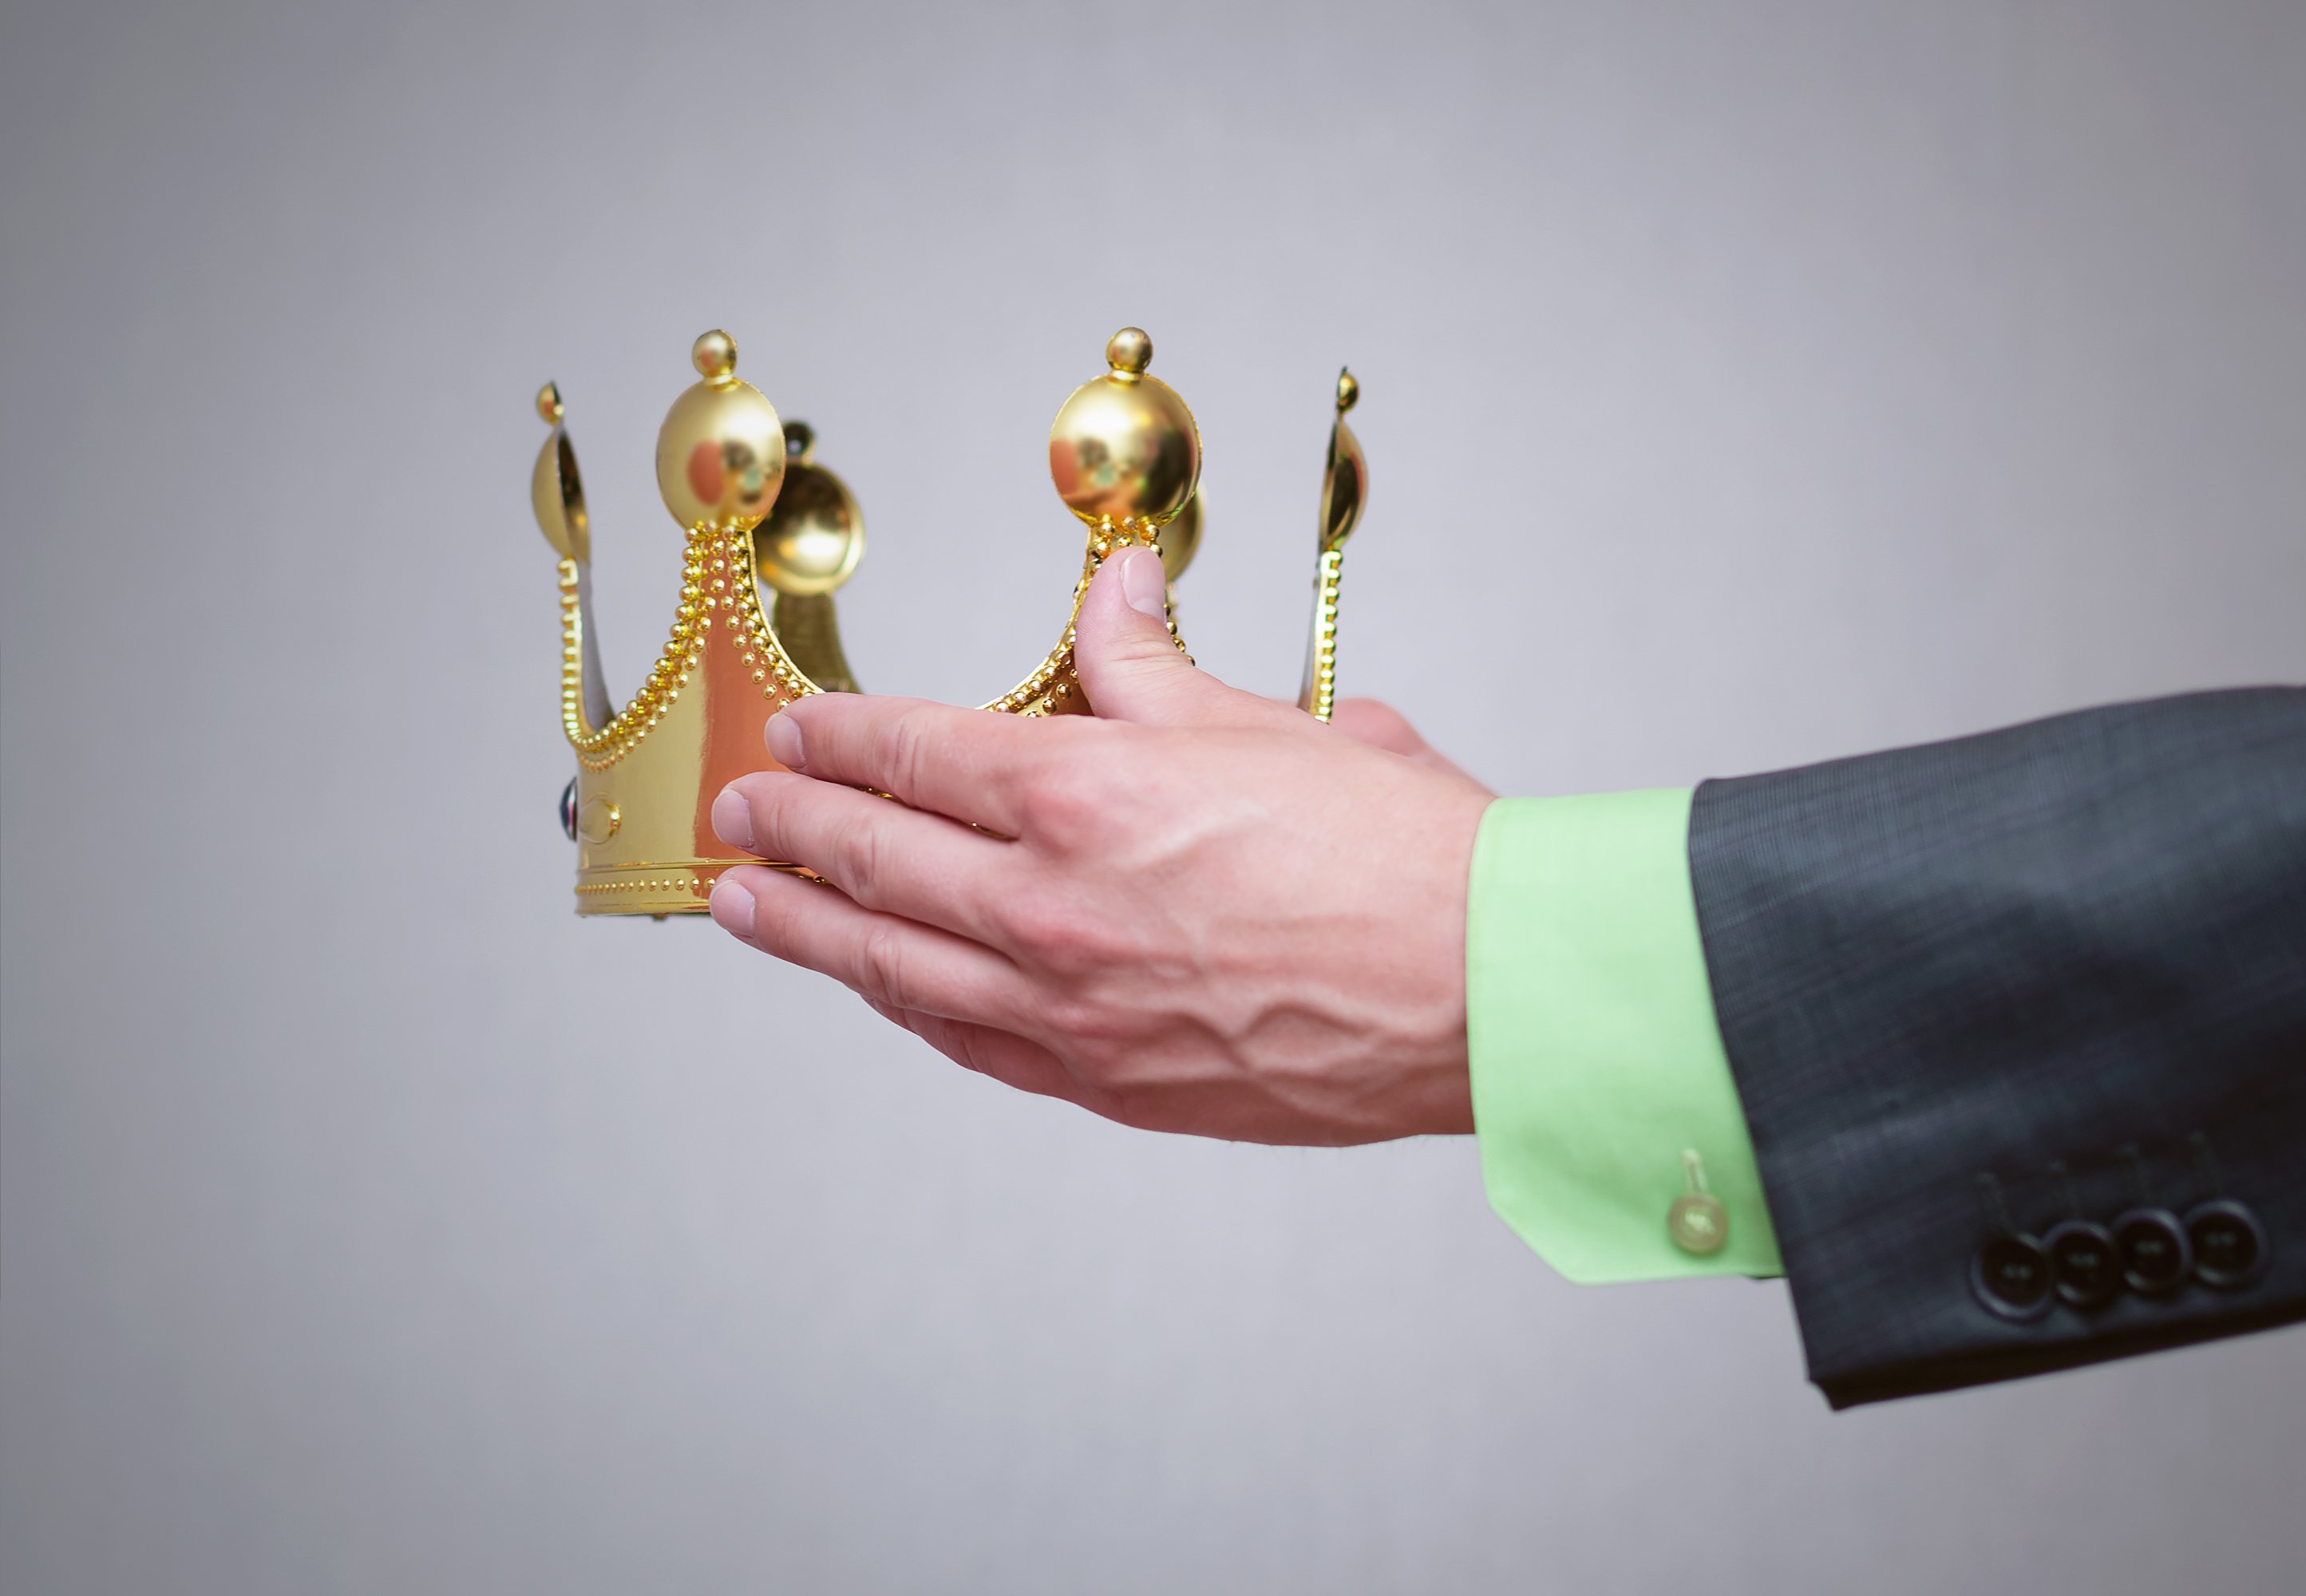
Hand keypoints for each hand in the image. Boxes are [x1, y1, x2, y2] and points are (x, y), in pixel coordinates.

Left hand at [708, 547, 1494, 1144]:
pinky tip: (871, 988)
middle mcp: (1050, 902)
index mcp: (1085, 789)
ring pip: (890, 960)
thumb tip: (1115, 594)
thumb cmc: (1404, 859)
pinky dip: (900, 1003)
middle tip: (739, 807)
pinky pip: (961, 1038)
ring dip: (803, 925)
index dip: (840, 735)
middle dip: (788, 823)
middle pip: (874, 854)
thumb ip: (1157, 662)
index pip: (914, 749)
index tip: (799, 729)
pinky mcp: (1103, 1081)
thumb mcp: (1271, 720)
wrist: (1490, 993)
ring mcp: (1066, 1005)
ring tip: (746, 902)